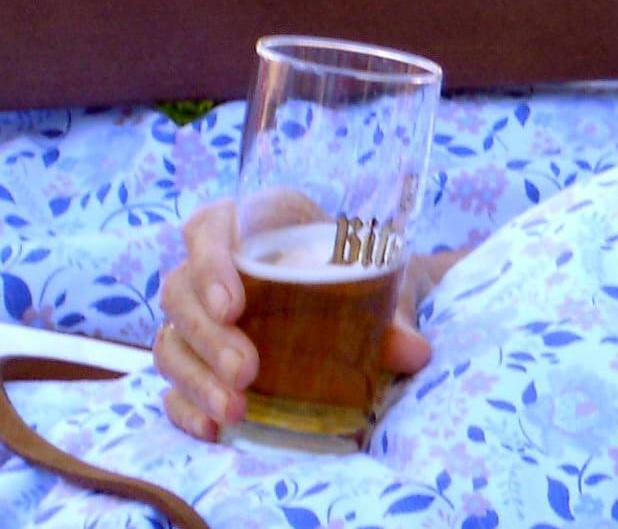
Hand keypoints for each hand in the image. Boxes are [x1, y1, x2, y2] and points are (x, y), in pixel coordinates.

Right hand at [154, 198, 468, 441]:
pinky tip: (212, 428)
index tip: (233, 306)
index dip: (210, 264)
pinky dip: (187, 405)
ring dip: (196, 377)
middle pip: (182, 290)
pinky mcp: (198, 356)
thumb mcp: (385, 285)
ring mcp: (200, 312)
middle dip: (209, 335)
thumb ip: (393, 315)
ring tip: (235, 409)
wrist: (376, 300)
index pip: (210, 228)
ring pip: (172, 338)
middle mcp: (218, 262)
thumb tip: (413, 352)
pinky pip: (173, 380)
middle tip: (246, 372)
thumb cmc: (369, 275)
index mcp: (258, 221)